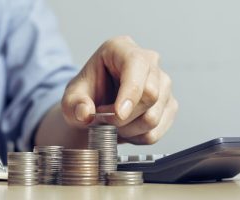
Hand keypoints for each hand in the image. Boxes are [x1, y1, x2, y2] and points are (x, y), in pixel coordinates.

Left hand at [62, 36, 177, 144]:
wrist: (95, 109)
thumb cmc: (85, 96)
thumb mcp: (70, 99)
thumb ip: (74, 105)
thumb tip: (85, 113)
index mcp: (121, 48)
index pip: (137, 65)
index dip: (130, 92)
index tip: (118, 114)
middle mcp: (148, 61)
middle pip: (150, 94)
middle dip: (123, 117)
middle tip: (103, 120)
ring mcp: (163, 83)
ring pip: (154, 117)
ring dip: (128, 129)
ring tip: (113, 124)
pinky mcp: (169, 105)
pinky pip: (156, 131)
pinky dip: (137, 137)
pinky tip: (126, 129)